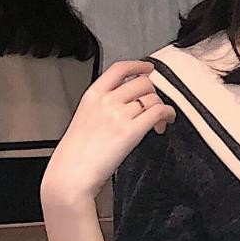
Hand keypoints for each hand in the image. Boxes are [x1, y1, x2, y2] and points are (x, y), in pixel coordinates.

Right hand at [41, 59, 176, 208]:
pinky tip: (166, 122)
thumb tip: (122, 109)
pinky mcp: (131, 131)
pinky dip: (168, 114)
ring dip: (161, 108)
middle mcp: (107, 100)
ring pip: (152, 97)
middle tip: (154, 107)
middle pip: (141, 83)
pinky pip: (158, 112)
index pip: (119, 69)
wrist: (71, 175)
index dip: (138, 66)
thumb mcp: (84, 120)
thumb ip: (102, 109)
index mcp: (93, 95)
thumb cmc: (75, 156)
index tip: (147, 69)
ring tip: (159, 123)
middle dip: (153, 93)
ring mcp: (119, 114)